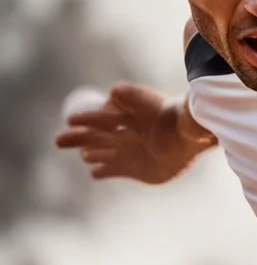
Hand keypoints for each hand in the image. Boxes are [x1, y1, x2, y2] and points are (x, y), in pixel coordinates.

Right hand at [55, 82, 194, 183]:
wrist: (187, 137)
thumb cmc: (168, 116)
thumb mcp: (148, 100)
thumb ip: (129, 95)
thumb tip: (111, 93)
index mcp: (123, 117)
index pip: (97, 118)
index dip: (83, 119)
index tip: (71, 120)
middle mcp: (122, 135)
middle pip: (93, 137)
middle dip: (76, 138)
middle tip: (59, 140)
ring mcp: (127, 153)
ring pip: (100, 154)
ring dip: (91, 153)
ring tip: (87, 153)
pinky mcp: (134, 170)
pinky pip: (110, 171)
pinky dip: (101, 171)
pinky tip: (95, 170)